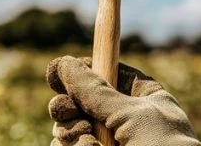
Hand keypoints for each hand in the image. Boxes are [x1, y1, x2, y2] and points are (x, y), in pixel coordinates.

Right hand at [46, 56, 200, 145]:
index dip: (82, 70)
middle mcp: (123, 121)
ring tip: (87, 140)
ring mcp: (107, 144)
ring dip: (69, 131)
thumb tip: (64, 63)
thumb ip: (95, 90)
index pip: (106, 72)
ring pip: (67, 128)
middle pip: (78, 100)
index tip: (58, 71)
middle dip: (67, 104)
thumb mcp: (133, 115)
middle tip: (66, 110)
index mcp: (143, 100)